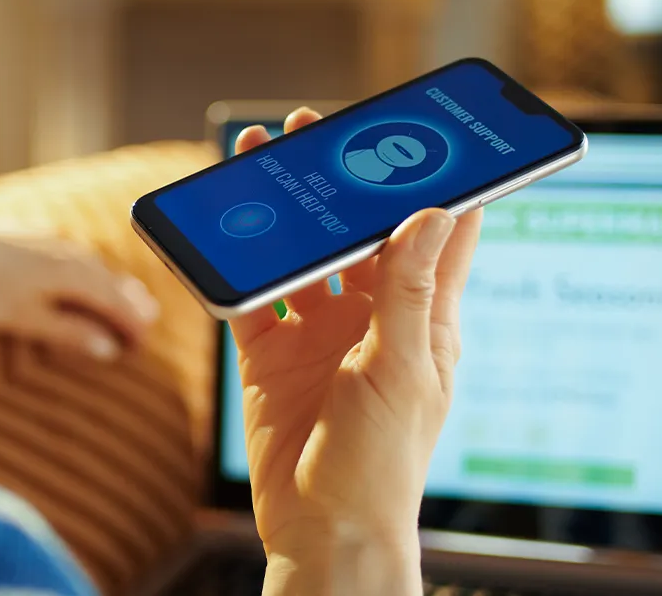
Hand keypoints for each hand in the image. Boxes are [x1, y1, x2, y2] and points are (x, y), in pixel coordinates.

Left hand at [0, 201, 158, 359]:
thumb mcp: (27, 319)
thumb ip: (70, 332)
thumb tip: (108, 347)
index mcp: (75, 275)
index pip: (117, 304)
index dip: (132, 327)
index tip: (139, 347)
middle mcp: (71, 254)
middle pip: (112, 282)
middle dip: (131, 306)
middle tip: (145, 326)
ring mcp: (53, 240)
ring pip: (96, 266)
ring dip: (114, 286)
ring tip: (127, 298)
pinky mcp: (35, 234)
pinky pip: (77, 255)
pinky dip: (91, 271)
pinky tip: (85, 273)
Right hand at [229, 109, 481, 590]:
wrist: (325, 529)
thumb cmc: (383, 461)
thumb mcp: (402, 366)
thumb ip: (407, 289)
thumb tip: (433, 212)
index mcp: (422, 320)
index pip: (439, 237)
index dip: (434, 185)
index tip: (426, 135)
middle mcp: (372, 321)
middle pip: (358, 235)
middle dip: (339, 184)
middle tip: (316, 132)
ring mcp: (320, 338)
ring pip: (301, 257)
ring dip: (284, 214)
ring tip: (262, 159)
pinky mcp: (271, 358)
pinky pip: (252, 299)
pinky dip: (237, 266)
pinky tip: (223, 227)